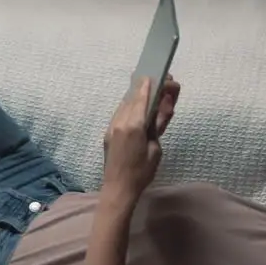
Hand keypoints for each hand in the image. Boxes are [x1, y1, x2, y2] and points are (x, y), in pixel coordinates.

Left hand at [102, 76, 178, 198]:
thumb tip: (157, 115)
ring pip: (123, 107)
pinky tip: (135, 110)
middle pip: (132, 100)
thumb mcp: (156, 150)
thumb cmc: (142, 172)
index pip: (141, 100)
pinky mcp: (108, 134)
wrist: (118, 188)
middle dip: (143, 91)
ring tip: (145, 94)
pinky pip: (119, 116)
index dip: (146, 87)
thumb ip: (156, 129)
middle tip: (154, 84)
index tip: (150, 76)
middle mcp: (120, 123)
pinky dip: (128, 109)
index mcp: (134, 126)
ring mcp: (112, 128)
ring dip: (134, 99)